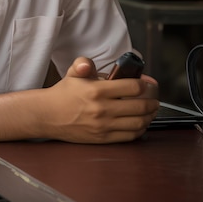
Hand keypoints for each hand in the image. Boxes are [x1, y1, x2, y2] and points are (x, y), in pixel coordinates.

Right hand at [40, 57, 158, 143]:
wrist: (48, 115)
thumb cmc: (63, 94)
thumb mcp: (72, 73)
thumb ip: (83, 63)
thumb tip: (88, 64)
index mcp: (97, 90)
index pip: (131, 87)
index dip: (144, 84)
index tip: (147, 83)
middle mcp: (102, 109)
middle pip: (138, 106)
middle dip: (151, 102)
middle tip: (154, 99)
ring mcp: (103, 125)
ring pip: (137, 123)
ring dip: (149, 117)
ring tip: (151, 111)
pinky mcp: (102, 138)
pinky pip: (128, 136)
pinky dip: (139, 130)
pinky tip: (141, 124)